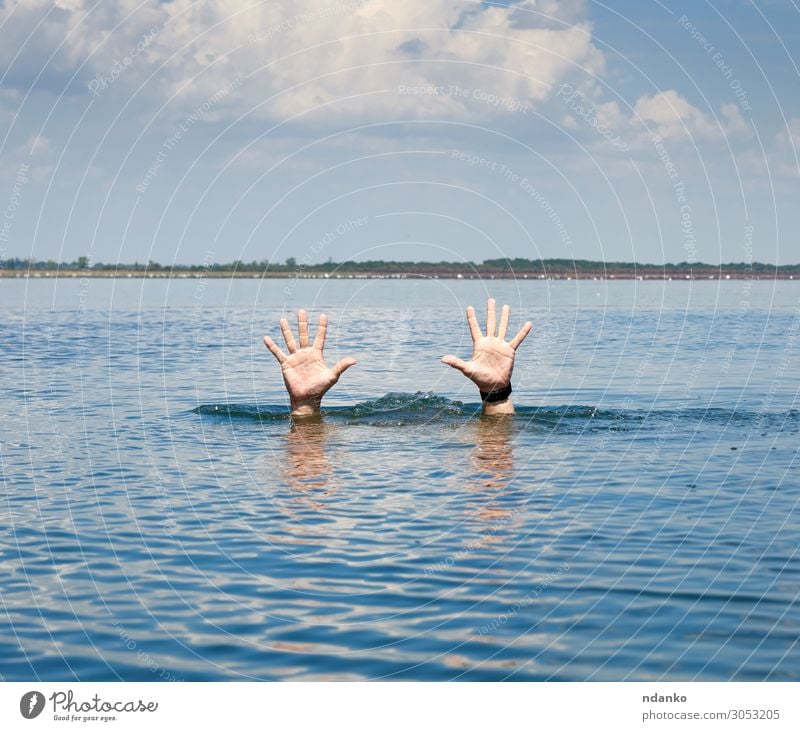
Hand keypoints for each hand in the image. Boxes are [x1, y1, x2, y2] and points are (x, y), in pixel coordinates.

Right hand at [263, 309, 355, 415]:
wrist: (306, 398)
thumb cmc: (320, 388)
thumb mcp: (332, 376)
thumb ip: (341, 366)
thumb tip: (354, 360)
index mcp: (316, 355)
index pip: (319, 337)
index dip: (322, 327)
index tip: (323, 315)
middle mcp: (305, 354)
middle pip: (304, 334)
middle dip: (303, 323)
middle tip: (301, 310)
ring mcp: (295, 358)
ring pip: (290, 341)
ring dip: (287, 331)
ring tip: (282, 319)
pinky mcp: (286, 364)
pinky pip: (278, 353)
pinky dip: (272, 346)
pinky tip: (266, 338)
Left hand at [442, 298, 530, 412]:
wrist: (493, 386)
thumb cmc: (479, 378)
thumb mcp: (467, 369)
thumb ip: (456, 362)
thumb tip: (442, 359)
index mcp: (479, 345)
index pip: (474, 328)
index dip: (472, 318)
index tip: (469, 307)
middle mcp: (489, 342)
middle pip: (490, 323)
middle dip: (490, 312)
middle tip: (491, 300)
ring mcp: (500, 345)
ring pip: (502, 327)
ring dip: (504, 317)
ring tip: (506, 307)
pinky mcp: (509, 351)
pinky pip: (517, 339)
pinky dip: (523, 332)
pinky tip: (528, 324)